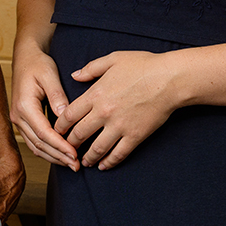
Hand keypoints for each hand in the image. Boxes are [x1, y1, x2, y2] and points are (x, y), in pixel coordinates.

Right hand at [9, 45, 80, 169]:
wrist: (25, 58)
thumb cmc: (38, 64)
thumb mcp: (50, 75)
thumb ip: (57, 96)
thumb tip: (65, 117)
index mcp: (24, 106)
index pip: (44, 133)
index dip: (60, 146)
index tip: (75, 155)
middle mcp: (18, 116)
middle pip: (39, 144)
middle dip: (59, 157)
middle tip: (77, 166)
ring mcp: (18, 121)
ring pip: (36, 147)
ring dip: (54, 157)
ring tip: (71, 164)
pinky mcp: (23, 122)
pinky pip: (34, 142)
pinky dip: (48, 151)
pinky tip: (61, 155)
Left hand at [55, 49, 180, 169]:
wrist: (169, 79)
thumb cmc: (142, 66)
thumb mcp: (113, 59)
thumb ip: (90, 69)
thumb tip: (74, 76)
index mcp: (95, 94)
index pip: (68, 115)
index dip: (59, 126)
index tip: (56, 131)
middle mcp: (103, 113)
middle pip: (79, 134)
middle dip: (69, 143)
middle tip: (66, 148)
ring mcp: (119, 126)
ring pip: (97, 148)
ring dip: (87, 157)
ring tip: (83, 162)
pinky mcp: (135, 136)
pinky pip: (118, 154)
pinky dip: (109, 162)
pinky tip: (104, 166)